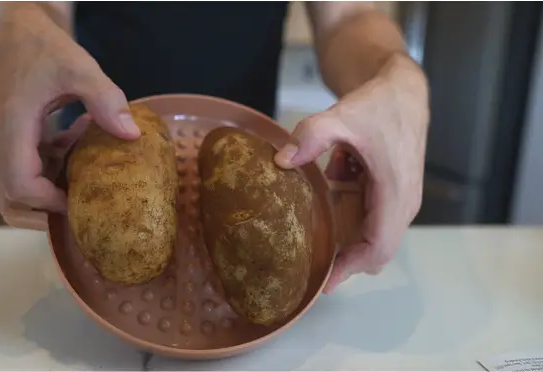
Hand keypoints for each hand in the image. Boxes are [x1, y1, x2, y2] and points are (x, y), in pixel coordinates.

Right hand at [0, 5, 139, 230]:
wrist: (17, 30)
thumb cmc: (45, 47)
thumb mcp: (81, 67)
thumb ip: (106, 100)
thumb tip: (132, 136)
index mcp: (8, 125)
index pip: (20, 185)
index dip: (50, 203)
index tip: (82, 202)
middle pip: (9, 200)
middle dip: (45, 212)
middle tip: (82, 207)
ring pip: (10, 191)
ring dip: (47, 191)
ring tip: (82, 169)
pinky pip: (18, 171)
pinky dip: (46, 171)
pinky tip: (74, 146)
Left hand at [275, 54, 428, 292]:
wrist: (402, 90)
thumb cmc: (379, 105)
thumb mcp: (343, 116)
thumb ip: (312, 136)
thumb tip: (281, 160)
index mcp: (394, 193)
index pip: (377, 247)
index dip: (351, 269)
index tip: (324, 282)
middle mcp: (401, 202)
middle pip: (374, 248)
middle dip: (343, 256)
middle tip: (307, 258)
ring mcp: (399, 198)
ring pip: (369, 231)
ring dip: (341, 225)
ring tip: (314, 212)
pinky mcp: (391, 191)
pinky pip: (366, 212)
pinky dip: (345, 204)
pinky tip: (335, 176)